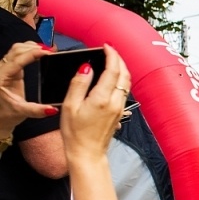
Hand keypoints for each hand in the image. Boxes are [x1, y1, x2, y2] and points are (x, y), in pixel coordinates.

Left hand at [0, 42, 58, 136]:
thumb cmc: (7, 115)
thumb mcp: (22, 112)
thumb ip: (37, 110)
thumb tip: (53, 109)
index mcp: (1, 78)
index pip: (17, 60)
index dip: (32, 54)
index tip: (48, 52)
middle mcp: (1, 70)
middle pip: (16, 50)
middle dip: (33, 48)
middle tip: (52, 51)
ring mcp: (5, 68)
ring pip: (16, 49)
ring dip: (32, 47)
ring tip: (48, 51)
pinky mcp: (11, 69)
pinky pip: (19, 54)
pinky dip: (30, 50)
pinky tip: (41, 53)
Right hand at [59, 44, 130, 166]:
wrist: (87, 153)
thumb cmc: (75, 133)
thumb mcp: (70, 106)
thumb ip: (79, 84)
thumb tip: (86, 68)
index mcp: (103, 98)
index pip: (113, 70)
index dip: (111, 55)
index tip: (106, 46)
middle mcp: (115, 102)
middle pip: (124, 74)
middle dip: (119, 59)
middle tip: (110, 50)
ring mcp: (120, 108)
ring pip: (126, 83)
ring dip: (122, 69)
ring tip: (112, 60)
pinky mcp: (119, 113)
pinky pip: (124, 91)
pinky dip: (121, 79)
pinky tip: (112, 78)